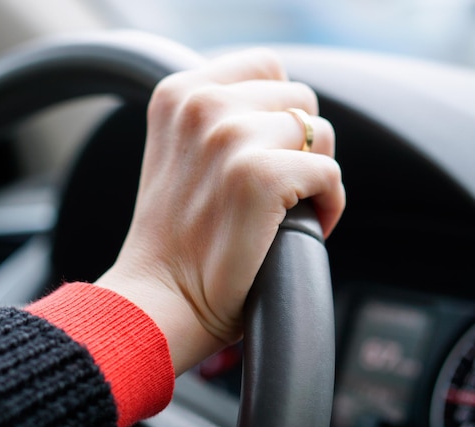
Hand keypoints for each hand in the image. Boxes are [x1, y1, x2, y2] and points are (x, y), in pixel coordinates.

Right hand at [96, 48, 345, 374]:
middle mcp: (202, 105)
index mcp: (178, 93)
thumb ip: (217, 116)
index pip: (264, 65)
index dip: (276, 108)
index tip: (265, 147)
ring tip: (286, 206)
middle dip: (297, 142)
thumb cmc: (176, 235)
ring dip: (312, 172)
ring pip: (319, 133)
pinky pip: (329, 173)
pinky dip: (328, 204)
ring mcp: (230, 138)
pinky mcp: (261, 176)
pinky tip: (302, 224)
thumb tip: (281, 105)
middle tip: (276, 183)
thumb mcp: (178, 151)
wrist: (161, 296)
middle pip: (297, 97)